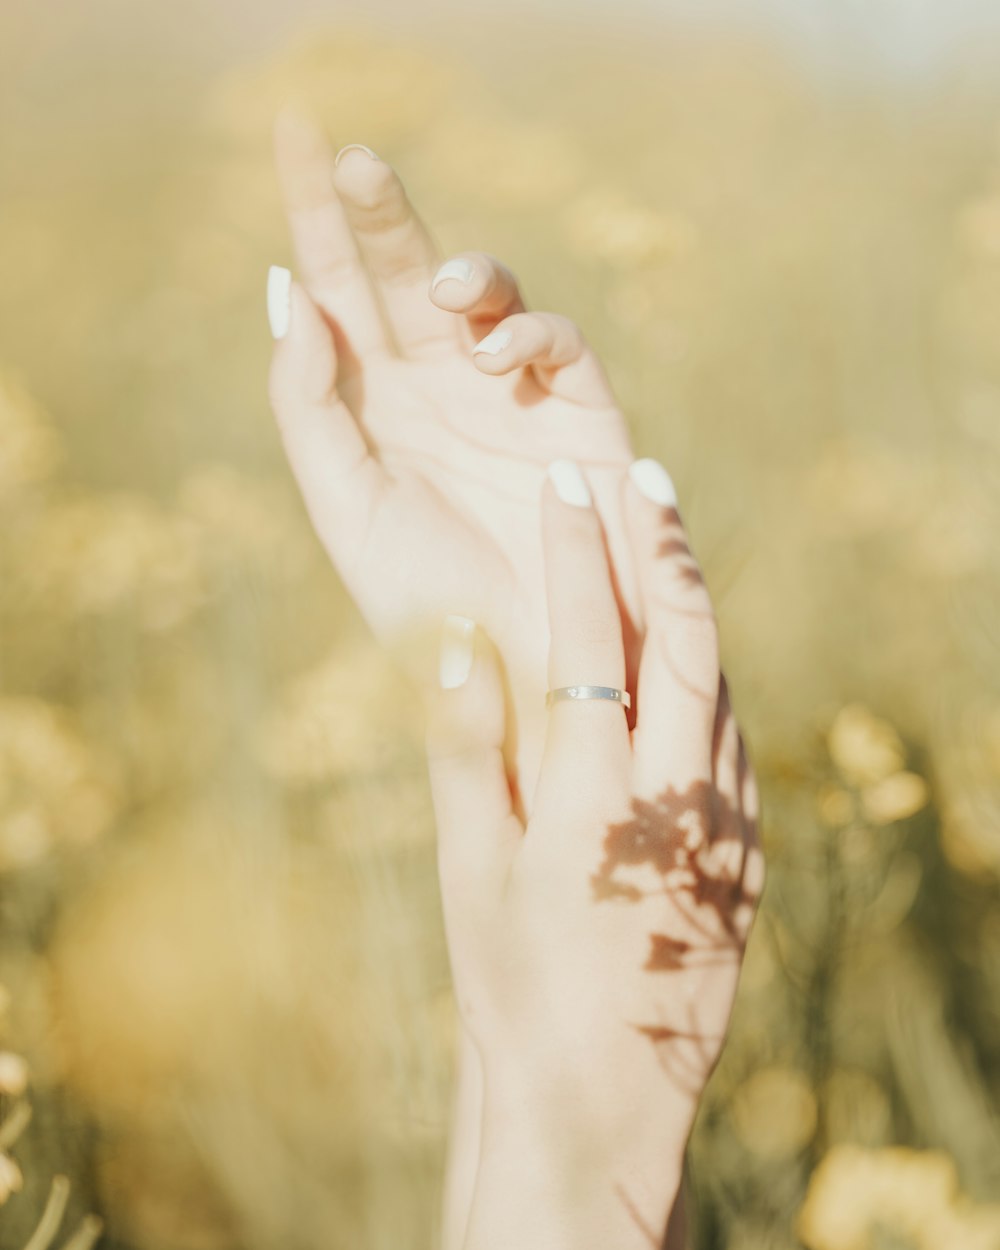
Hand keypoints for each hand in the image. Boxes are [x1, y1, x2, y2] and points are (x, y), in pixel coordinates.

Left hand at [267, 111, 635, 801]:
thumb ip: (311, 406)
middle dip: (380, 213)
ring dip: (468, 274)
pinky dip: (528, 334)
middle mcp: (439, 392)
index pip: (340, 295)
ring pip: (489, 296)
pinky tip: (493, 354)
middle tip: (350, 159)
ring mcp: (510, 400)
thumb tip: (290, 293)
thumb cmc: (429, 604)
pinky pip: (556, 347)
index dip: (316, 219)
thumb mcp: (348, 508)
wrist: (523, 674)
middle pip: (406, 275)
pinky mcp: (578, 416)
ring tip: (446, 290)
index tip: (293, 136)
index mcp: (375, 409)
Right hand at [426, 459, 764, 1247]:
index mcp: (592, 796)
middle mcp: (675, 799)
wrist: (599, 1093)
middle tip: (641, 472)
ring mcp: (725, 825)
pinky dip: (709, 675)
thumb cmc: (512, 980)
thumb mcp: (470, 870)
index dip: (576, 553)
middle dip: (660, 547)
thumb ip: (466, 751)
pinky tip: (686, 651)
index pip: (588, 640)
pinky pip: (736, 736)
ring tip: (662, 539)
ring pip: (720, 681)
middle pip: (683, 640)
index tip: (566, 484)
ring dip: (689, 604)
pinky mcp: (748, 852)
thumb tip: (455, 643)